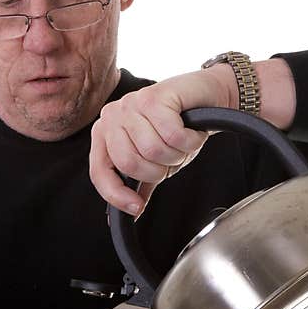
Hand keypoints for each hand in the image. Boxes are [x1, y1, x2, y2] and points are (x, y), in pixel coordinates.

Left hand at [89, 67, 233, 216]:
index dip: (116, 195)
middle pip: (129, 164)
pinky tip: (190, 131)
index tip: (136, 207)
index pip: (99, 173)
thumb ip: (138, 184)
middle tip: (170, 158)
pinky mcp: (154, 96)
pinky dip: (189, 140)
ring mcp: (131, 104)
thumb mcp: (155, 161)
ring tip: (181, 141)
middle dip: (157, 170)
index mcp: (104, 133)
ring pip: (153, 150)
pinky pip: (173, 135)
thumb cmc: (179, 126)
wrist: (207, 97)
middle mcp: (112, 116)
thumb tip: (129, 212)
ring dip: (176, 154)